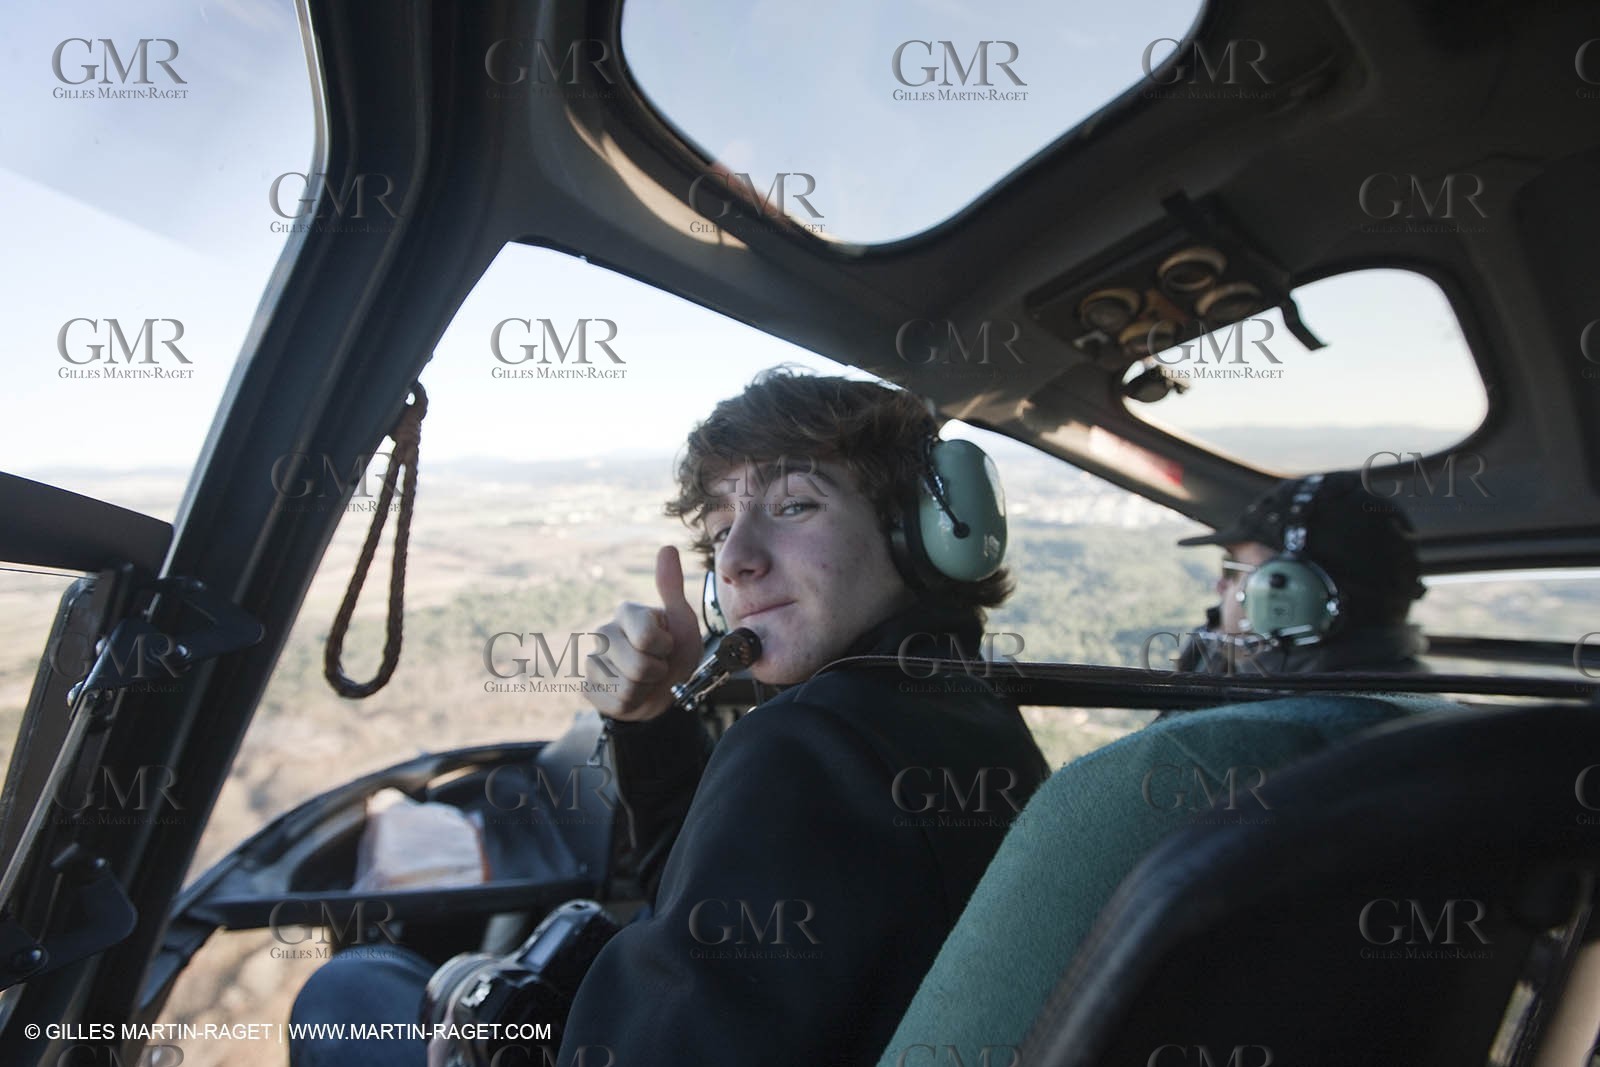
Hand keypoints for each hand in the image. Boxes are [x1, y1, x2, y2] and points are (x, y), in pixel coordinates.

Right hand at [586, 546, 702, 721]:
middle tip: (658, 665)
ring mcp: (592, 660)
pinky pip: (617, 703)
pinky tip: (632, 693)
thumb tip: (666, 547)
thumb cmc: (673, 652)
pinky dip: (633, 703)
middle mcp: (604, 632)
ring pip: (628, 687)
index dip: (665, 648)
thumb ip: (671, 587)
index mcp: (626, 612)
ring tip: (646, 680)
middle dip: (657, 672)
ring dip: (646, 689)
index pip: (647, 637)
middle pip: (639, 666)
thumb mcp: (681, 621)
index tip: (667, 645)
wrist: (664, 690)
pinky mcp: (588, 688)